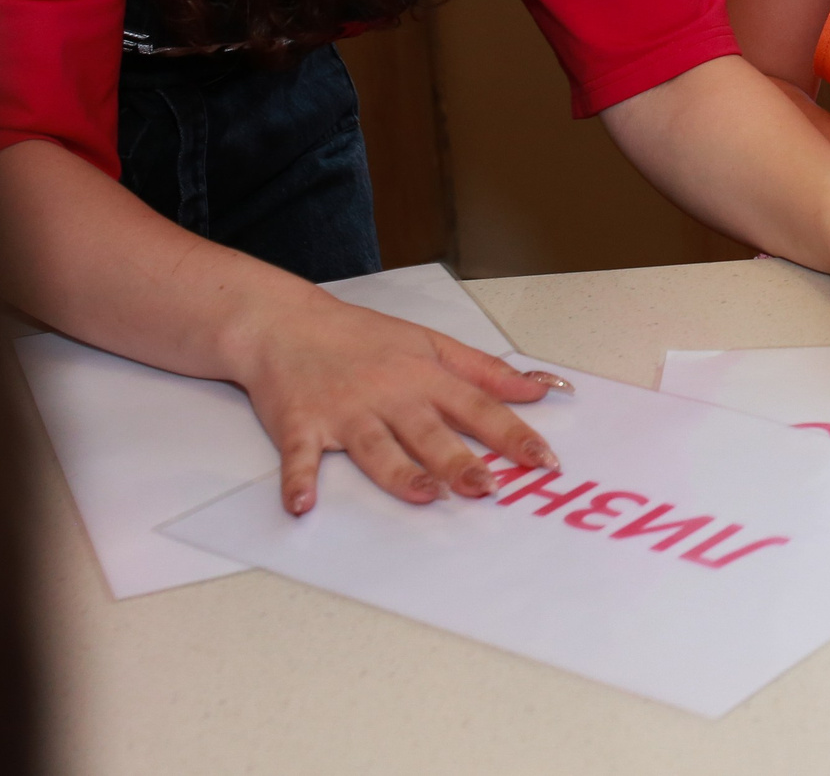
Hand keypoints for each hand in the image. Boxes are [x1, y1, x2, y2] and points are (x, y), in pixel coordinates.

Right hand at [228, 292, 563, 514]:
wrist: (286, 323)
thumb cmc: (362, 337)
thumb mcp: (430, 343)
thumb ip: (484, 371)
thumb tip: (538, 389)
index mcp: (424, 376)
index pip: (478, 406)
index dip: (512, 433)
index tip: (544, 459)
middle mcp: (390, 396)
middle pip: (430, 433)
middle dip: (459, 461)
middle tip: (488, 488)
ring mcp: (345, 412)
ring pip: (376, 447)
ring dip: (398, 472)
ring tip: (425, 495)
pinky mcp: (300, 425)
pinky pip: (300, 457)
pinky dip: (297, 482)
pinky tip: (301, 506)